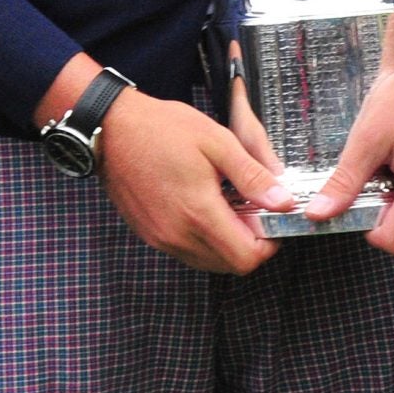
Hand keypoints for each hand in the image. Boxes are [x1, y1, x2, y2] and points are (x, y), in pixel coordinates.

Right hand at [97, 87, 295, 274]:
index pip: (247, 257)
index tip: (271, 219)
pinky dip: (203, 239)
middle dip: (249, 243)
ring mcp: (161, 238)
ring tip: (228, 206)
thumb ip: (252, 175)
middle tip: (252, 209)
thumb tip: (283, 201)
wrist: (110, 127)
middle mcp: (178, 235)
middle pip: (230, 264)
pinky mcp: (149, 234)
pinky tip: (203, 207)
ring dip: (226, 243)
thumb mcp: (217, 141)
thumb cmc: (162, 128)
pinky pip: (187, 251)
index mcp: (198, 213)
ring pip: (209, 261)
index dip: (268, 244)